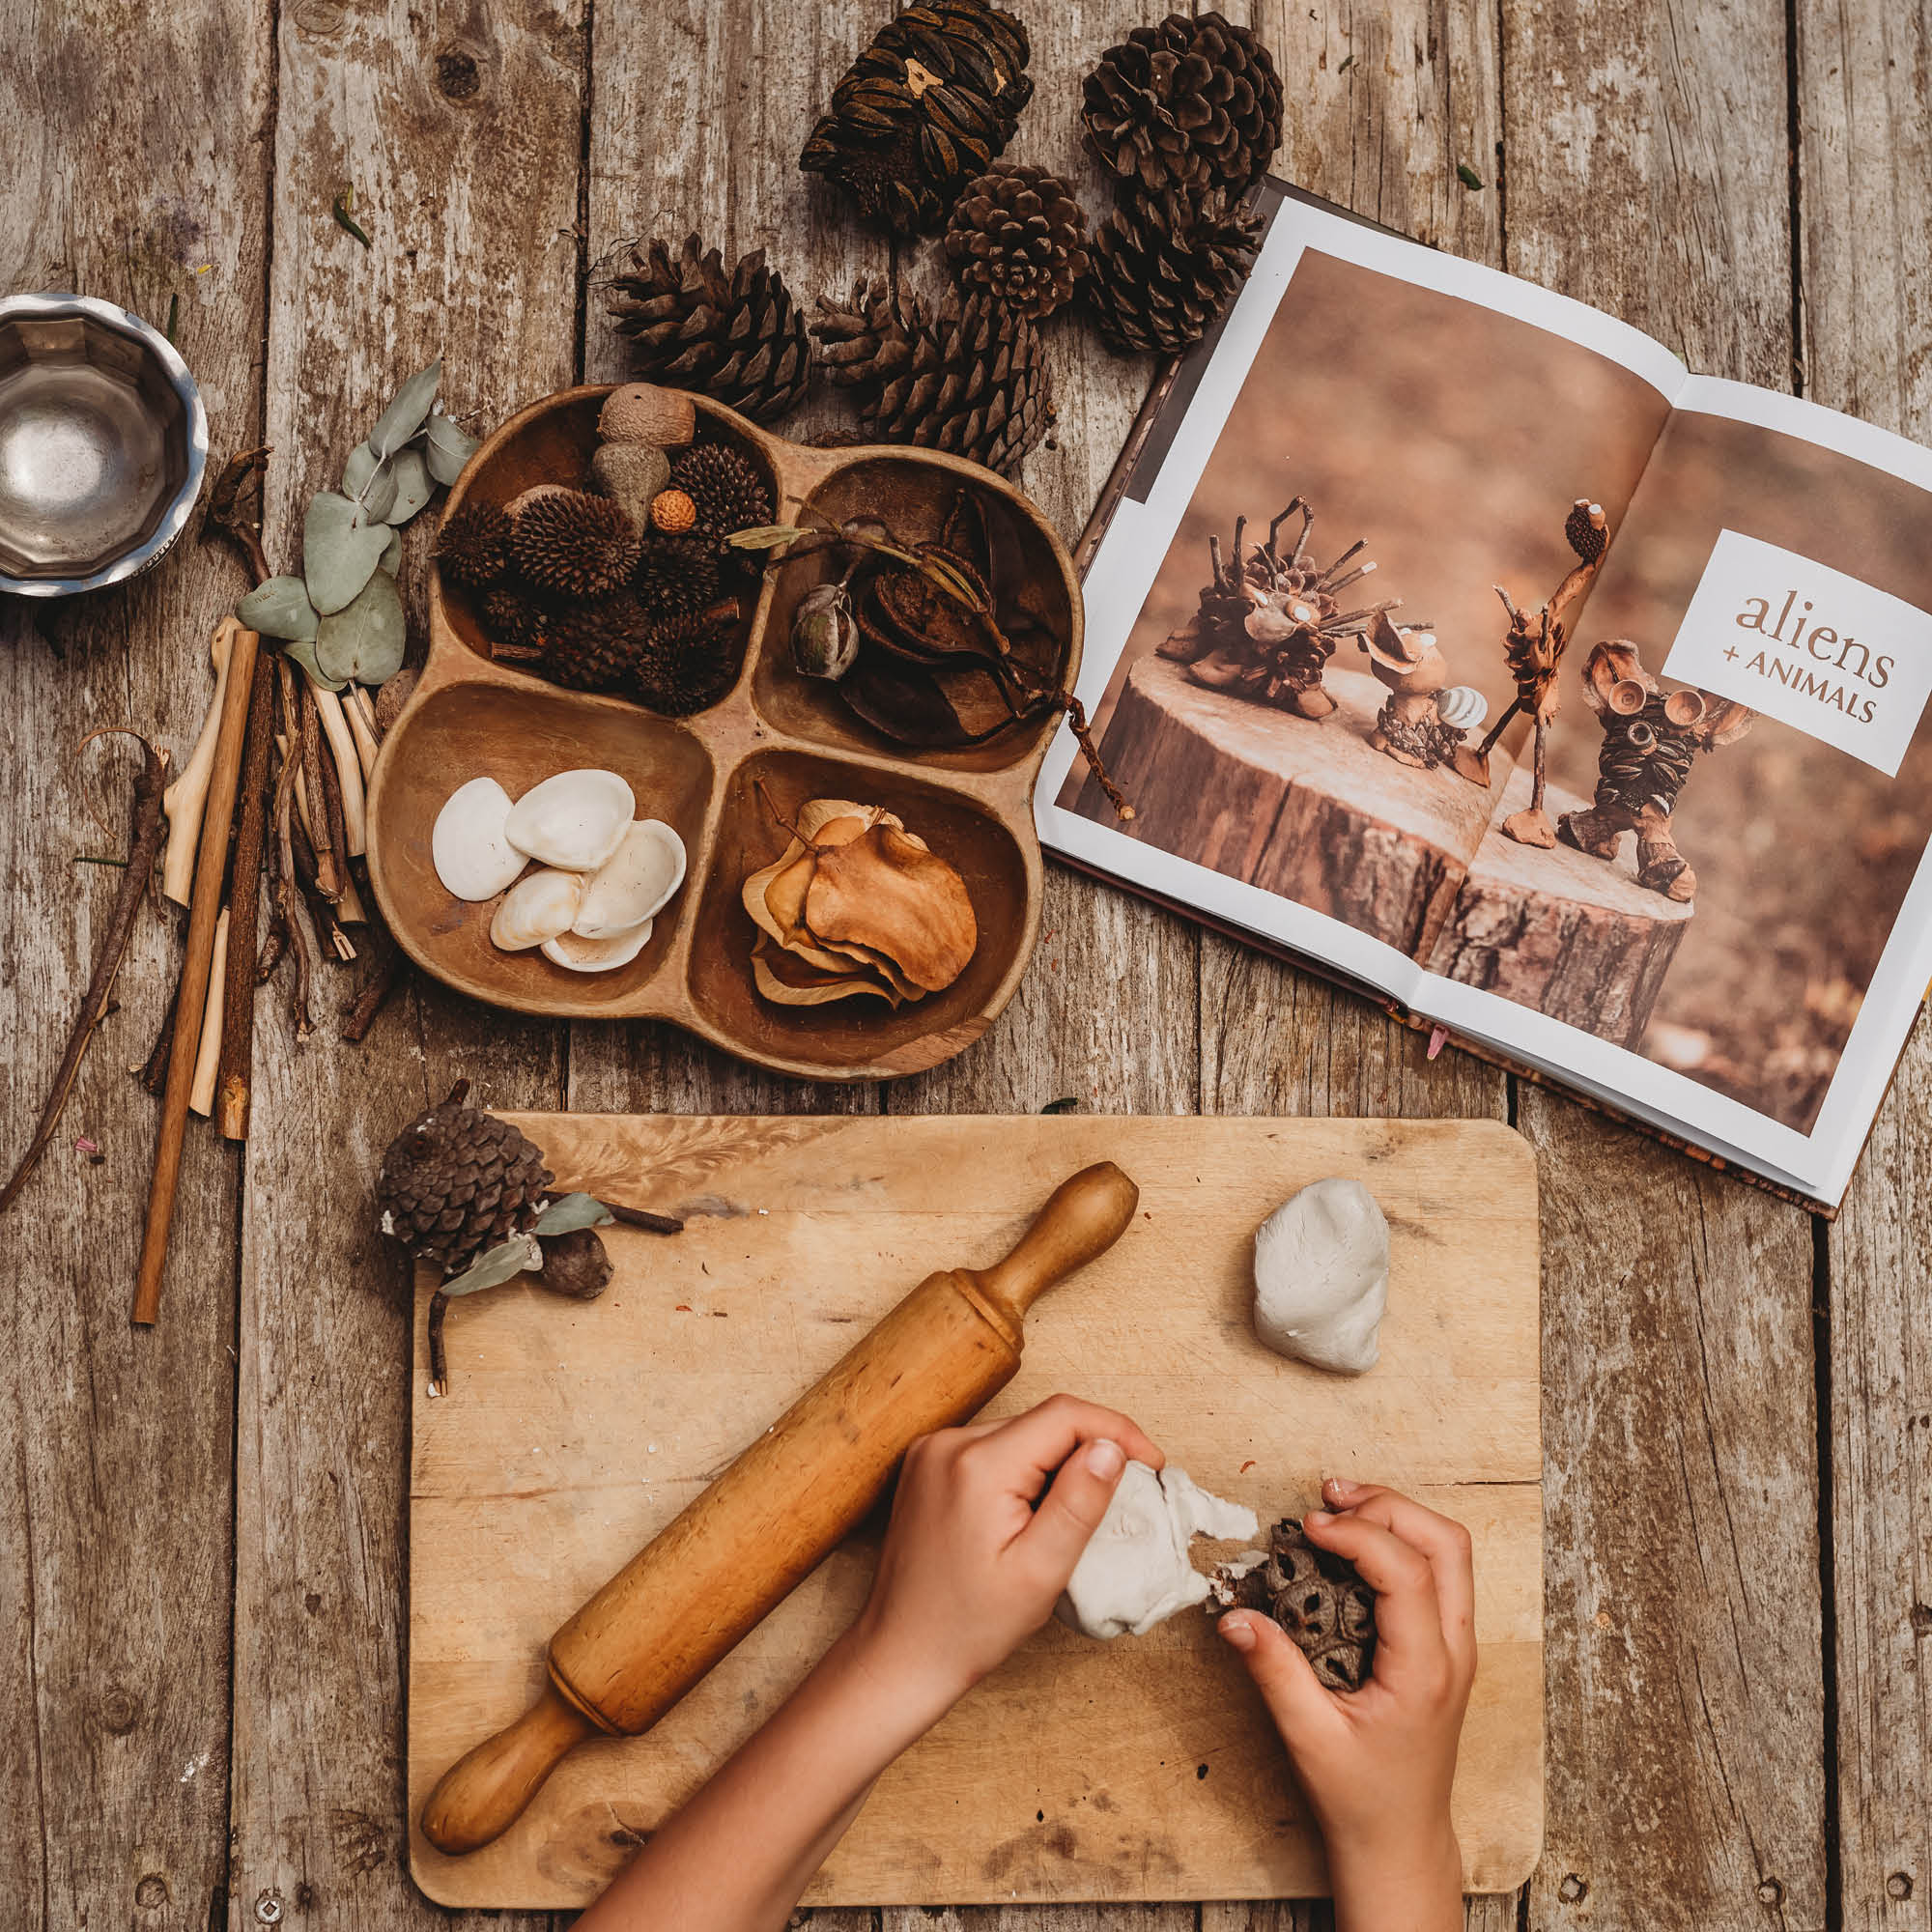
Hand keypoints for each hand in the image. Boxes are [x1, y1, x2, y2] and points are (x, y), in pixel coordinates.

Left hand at [850, 1393, 1162, 1717]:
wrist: (901, 1652)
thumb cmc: (970, 1626)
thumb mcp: (1040, 1572)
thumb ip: (1078, 1502)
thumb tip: (1110, 1447)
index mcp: (978, 1464)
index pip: (1065, 1415)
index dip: (1118, 1432)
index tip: (1153, 1466)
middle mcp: (948, 1443)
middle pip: (1042, 1422)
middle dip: (1088, 1452)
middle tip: (1119, 1500)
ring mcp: (931, 1451)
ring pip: (1020, 1434)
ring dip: (1055, 1464)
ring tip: (1066, 1520)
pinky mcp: (926, 1464)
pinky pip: (992, 1449)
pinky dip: (1022, 1471)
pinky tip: (1026, 1518)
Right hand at [1218, 1479, 1474, 1928]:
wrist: (1400, 1840)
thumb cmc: (1362, 1798)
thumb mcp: (1308, 1737)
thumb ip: (1273, 1671)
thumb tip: (1235, 1617)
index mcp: (1426, 1671)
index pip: (1407, 1572)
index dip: (1358, 1534)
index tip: (1310, 1526)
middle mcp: (1454, 1652)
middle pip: (1445, 1543)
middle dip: (1387, 1505)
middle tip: (1330, 1497)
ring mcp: (1457, 1648)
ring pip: (1450, 1552)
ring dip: (1398, 1517)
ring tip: (1341, 1507)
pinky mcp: (1446, 1648)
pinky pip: (1440, 1573)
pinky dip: (1401, 1542)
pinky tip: (1355, 1545)